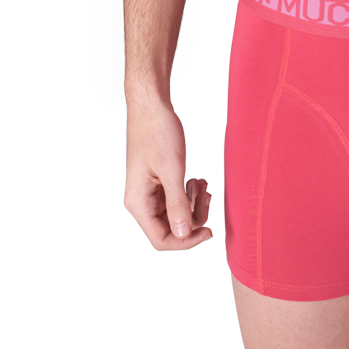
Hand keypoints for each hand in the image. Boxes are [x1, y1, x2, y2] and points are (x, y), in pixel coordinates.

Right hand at [124, 99, 212, 249]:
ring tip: (202, 184)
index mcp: (139, 203)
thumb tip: (182, 234)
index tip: (209, 230)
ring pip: (175, 213)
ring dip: (193, 203)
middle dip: (193, 216)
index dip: (186, 240)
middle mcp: (141, 201)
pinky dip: (189, 193)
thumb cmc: (158, 133)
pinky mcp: (158, 182)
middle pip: (171, 228)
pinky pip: (175, 198)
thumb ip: (177, 204)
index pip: (162, 239)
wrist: (153, 107)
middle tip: (208, 196)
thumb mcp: (172, 169)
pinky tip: (197, 180)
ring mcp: (149, 192)